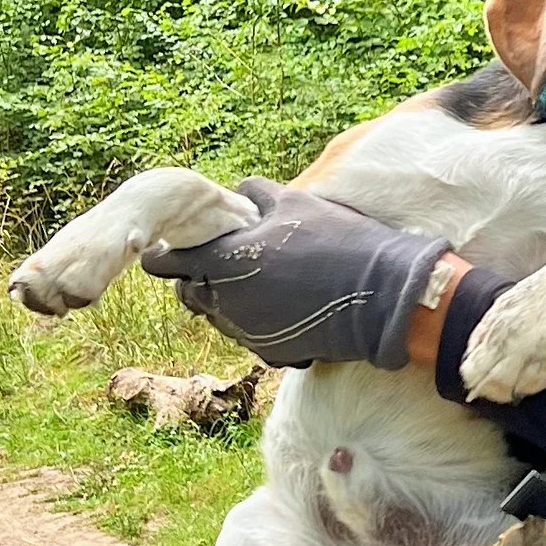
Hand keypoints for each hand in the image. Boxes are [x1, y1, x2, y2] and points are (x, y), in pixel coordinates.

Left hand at [142, 177, 450, 369]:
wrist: (381, 294)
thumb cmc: (337, 241)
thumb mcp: (295, 202)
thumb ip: (256, 194)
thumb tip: (238, 192)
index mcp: (223, 263)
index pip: (166, 263)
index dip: (164, 254)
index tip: (169, 248)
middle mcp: (227, 303)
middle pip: (188, 295)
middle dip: (194, 279)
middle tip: (217, 262)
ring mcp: (248, 333)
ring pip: (218, 317)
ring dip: (226, 301)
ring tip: (256, 280)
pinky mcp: (272, 354)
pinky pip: (249, 336)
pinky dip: (257, 321)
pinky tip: (282, 304)